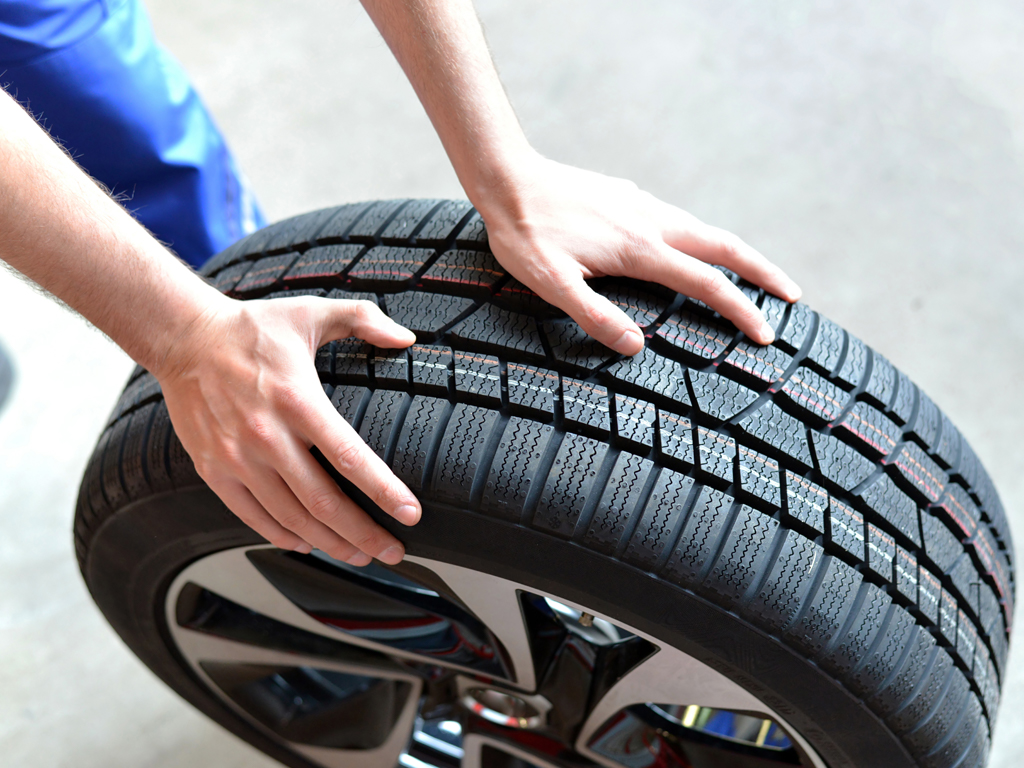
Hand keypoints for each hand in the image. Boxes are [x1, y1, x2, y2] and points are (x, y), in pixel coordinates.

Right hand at [154, 295, 420, 565]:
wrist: (183, 338)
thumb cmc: (251, 328)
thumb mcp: (311, 312)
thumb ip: (363, 319)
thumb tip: (406, 337)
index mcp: (297, 399)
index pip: (349, 456)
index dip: (384, 490)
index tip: (410, 513)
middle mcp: (266, 435)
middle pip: (323, 501)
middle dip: (363, 533)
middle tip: (392, 551)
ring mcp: (237, 458)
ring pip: (290, 517)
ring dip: (329, 542)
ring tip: (359, 554)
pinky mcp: (213, 470)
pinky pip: (252, 516)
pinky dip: (283, 536)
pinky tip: (309, 544)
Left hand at [476, 153, 801, 354]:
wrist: (506, 177)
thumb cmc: (524, 234)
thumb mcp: (551, 284)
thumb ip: (595, 316)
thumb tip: (638, 347)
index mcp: (639, 249)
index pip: (706, 283)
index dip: (741, 310)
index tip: (766, 335)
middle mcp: (650, 222)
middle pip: (724, 245)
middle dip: (763, 272)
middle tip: (793, 296)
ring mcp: (641, 206)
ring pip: (703, 229)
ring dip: (735, 253)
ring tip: (754, 276)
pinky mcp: (627, 198)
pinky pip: (679, 220)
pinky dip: (703, 240)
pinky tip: (692, 250)